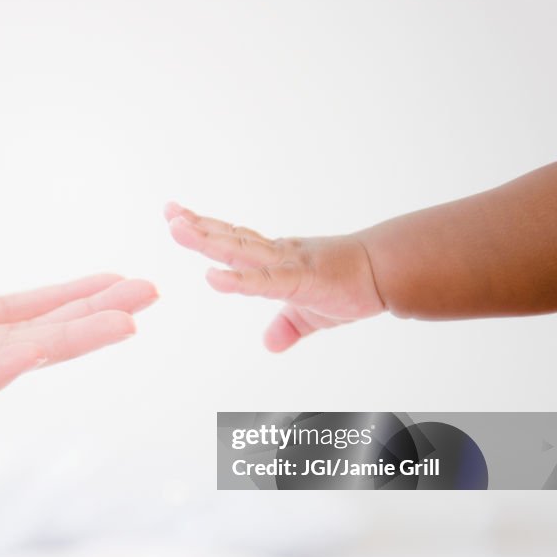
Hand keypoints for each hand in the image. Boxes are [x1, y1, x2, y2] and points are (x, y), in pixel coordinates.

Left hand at [164, 202, 383, 351]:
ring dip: (208, 239)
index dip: (207, 229)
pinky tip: (213, 277)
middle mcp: (277, 254)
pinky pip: (265, 282)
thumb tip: (269, 345)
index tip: (178, 216)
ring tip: (177, 228)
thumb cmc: (352, 287)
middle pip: (230, 238)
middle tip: (167, 212)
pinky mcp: (302, 281)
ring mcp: (288, 264)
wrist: (388, 274)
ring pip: (241, 250)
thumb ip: (288, 327)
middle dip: (197, 225)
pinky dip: (239, 280)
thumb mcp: (312, 316)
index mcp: (277, 258)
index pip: (235, 240)